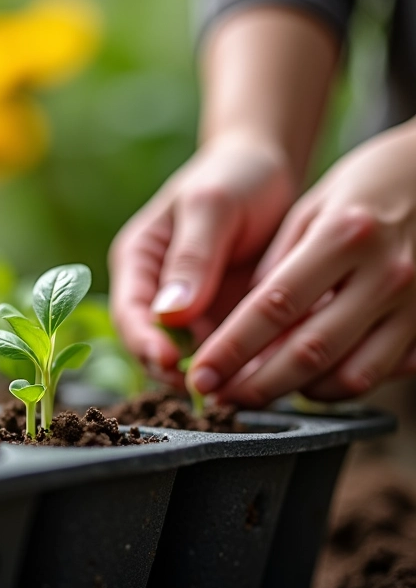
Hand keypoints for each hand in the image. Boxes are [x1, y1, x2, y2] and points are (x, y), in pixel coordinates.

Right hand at [109, 133, 295, 379]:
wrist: (271, 173)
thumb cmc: (234, 177)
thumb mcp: (211, 205)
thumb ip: (192, 257)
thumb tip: (170, 315)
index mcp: (138, 262)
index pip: (129, 313)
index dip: (143, 342)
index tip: (168, 361)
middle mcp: (156, 293)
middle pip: (151, 346)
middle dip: (172, 372)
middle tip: (206, 387)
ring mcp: (190, 312)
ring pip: (187, 359)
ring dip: (206, 377)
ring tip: (234, 391)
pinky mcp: (222, 322)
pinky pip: (223, 355)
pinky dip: (235, 369)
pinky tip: (257, 376)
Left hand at [191, 120, 415, 405]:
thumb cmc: (364, 188)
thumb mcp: (311, 210)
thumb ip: (278, 269)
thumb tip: (240, 328)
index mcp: (344, 236)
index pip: (274, 308)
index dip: (232, 349)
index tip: (202, 374)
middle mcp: (386, 273)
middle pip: (310, 352)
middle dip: (256, 386)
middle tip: (220, 398)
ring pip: (350, 376)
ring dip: (297, 394)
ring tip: (260, 390)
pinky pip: (382, 373)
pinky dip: (339, 385)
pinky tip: (309, 379)